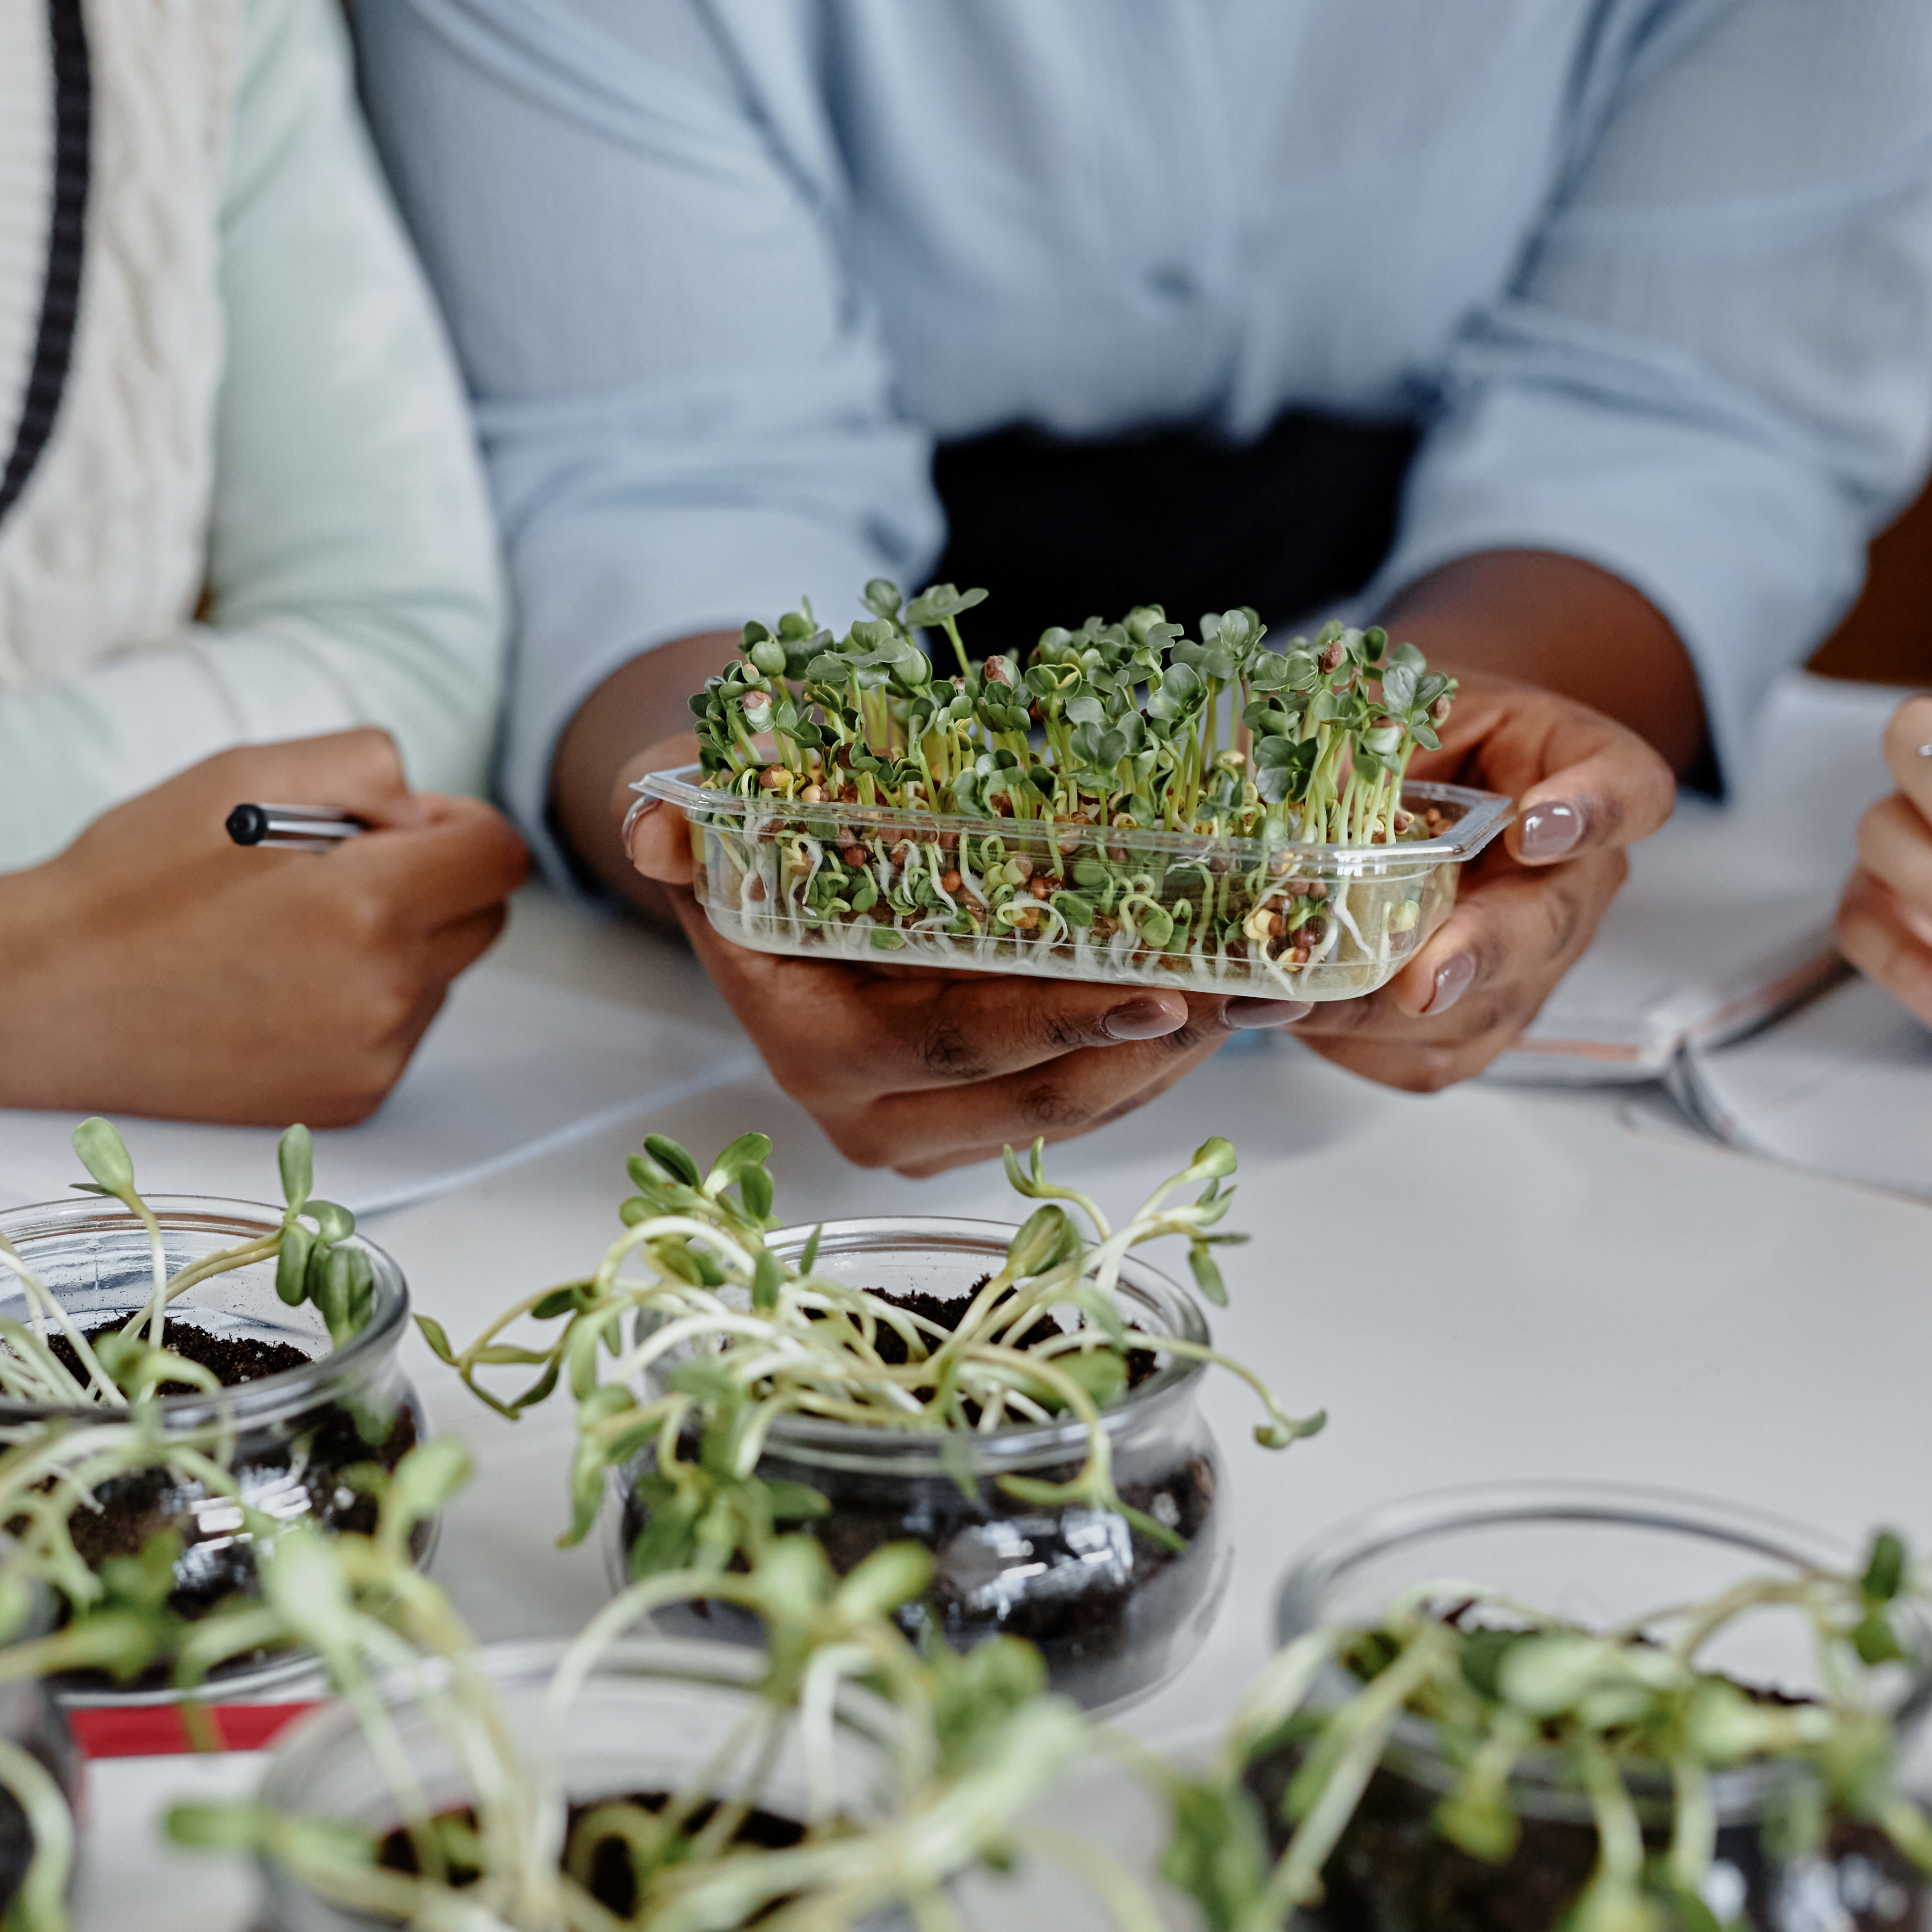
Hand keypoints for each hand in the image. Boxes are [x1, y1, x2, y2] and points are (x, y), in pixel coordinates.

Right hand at [0, 729, 530, 1122]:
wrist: (41, 999)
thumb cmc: (135, 877)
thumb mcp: (247, 772)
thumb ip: (368, 770)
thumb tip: (430, 816)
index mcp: (369, 903)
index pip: (498, 856)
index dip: (454, 825)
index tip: (395, 826)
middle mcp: (384, 992)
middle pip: (480, 917)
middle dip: (428, 882)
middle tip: (326, 872)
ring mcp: (366, 1057)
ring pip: (437, 977)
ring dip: (392, 944)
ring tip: (282, 935)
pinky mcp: (344, 1102)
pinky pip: (396, 1033)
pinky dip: (359, 1002)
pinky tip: (275, 988)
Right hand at [621, 729, 1224, 1175]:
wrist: (752, 859)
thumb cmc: (743, 820)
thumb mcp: (703, 805)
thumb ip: (688, 820)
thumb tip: (664, 830)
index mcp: (809, 1046)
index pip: (949, 1043)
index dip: (1058, 1022)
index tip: (1163, 988)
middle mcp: (866, 1112)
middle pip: (1036, 1096)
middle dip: (1154, 1045)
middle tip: (1256, 984)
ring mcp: (928, 1126)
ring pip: (1077, 1108)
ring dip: (1176, 1053)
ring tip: (1267, 985)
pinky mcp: (976, 1117)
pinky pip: (1085, 1098)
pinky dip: (1154, 1052)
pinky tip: (1222, 997)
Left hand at [1244, 671, 1675, 1089]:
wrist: (1415, 782)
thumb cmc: (1416, 732)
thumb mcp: (1390, 704)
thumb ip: (1358, 737)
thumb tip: (1281, 792)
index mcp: (1577, 770)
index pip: (1629, 790)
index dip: (1593, 811)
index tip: (1534, 826)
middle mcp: (1574, 880)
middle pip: (1547, 927)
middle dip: (1477, 954)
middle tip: (1421, 979)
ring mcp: (1534, 962)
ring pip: (1478, 1010)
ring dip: (1379, 1014)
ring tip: (1286, 1001)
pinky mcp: (1479, 1022)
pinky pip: (1427, 1056)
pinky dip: (1353, 1044)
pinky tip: (1288, 1016)